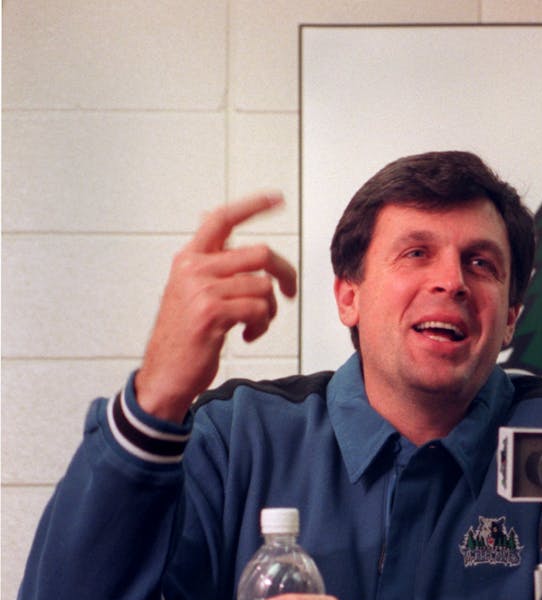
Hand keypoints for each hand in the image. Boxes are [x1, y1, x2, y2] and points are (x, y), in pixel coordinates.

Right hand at [135, 193, 296, 421]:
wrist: (166, 373)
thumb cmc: (185, 335)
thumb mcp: (191, 290)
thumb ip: (209, 261)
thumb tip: (211, 220)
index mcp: (190, 258)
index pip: (221, 219)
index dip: (252, 206)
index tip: (277, 198)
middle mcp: (193, 267)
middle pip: (261, 253)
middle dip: (285, 274)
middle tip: (289, 293)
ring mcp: (200, 289)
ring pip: (263, 286)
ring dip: (269, 310)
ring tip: (255, 324)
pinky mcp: (210, 312)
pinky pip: (259, 309)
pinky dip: (262, 325)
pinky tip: (248, 335)